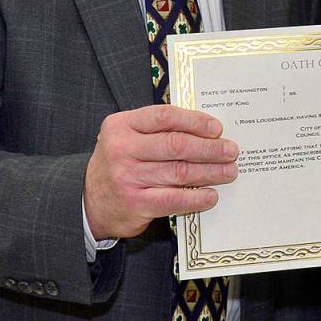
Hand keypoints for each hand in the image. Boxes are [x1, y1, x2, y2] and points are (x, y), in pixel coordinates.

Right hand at [83, 105, 237, 240]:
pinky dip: (196, 197)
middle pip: (176, 145)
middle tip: (231, 150)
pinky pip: (173, 200)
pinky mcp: (135, 204)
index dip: (194, 121)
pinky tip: (211, 195)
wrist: (89, 202)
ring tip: (229, 171)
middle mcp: (122, 149)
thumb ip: (158, 130)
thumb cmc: (120, 164)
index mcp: (121, 125)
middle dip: (209, 148)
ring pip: (179, 172)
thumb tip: (206, 130)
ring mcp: (128, 177)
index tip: (217, 128)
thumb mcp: (128, 137)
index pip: (164, 117)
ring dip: (210, 172)